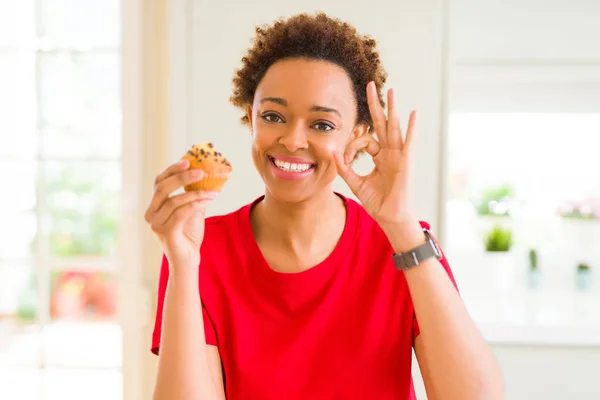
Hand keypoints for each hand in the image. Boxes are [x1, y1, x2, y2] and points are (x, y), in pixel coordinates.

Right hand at [144, 159, 221, 270]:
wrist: (188, 260)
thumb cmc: (189, 234)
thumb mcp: (191, 209)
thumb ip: (192, 194)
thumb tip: (204, 174)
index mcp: (154, 206)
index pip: (159, 182)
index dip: (171, 170)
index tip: (187, 161)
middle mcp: (151, 214)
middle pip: (163, 188)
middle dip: (182, 177)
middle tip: (201, 172)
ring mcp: (156, 225)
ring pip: (174, 201)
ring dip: (196, 193)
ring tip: (213, 191)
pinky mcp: (167, 233)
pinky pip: (181, 213)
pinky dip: (195, 204)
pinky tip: (207, 201)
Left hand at [334, 81, 416, 226]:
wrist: (390, 217)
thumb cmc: (377, 202)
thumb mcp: (356, 183)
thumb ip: (345, 169)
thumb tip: (332, 154)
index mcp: (380, 157)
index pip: (365, 141)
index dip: (353, 145)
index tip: (344, 156)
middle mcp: (390, 152)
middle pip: (382, 124)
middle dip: (375, 105)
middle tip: (370, 86)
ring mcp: (399, 155)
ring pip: (394, 127)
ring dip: (393, 109)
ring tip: (392, 91)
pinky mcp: (406, 161)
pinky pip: (409, 142)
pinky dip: (411, 128)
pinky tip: (412, 114)